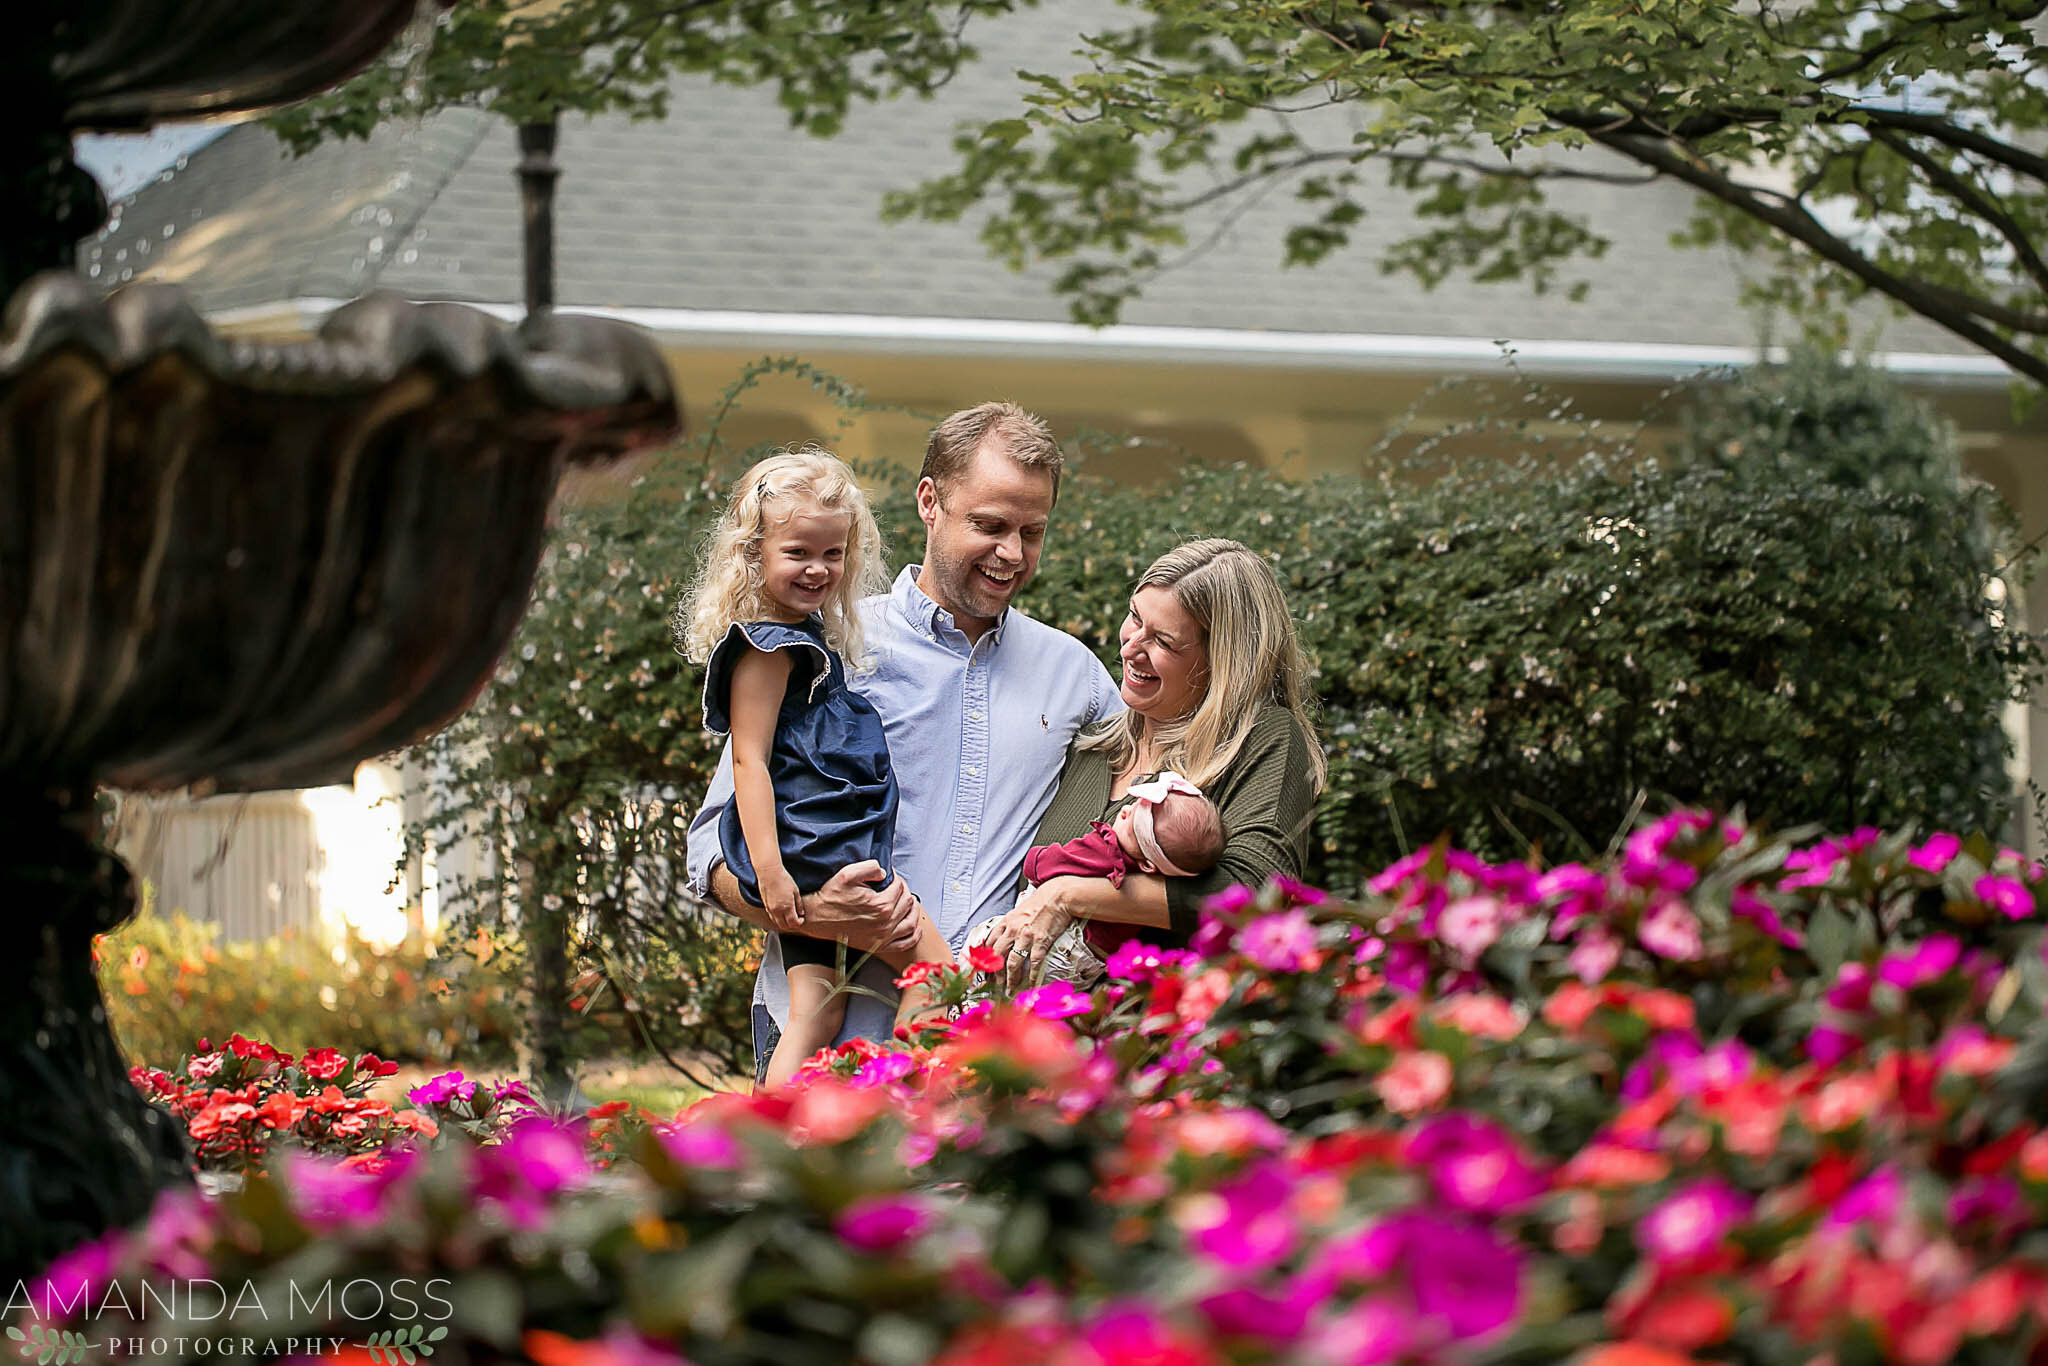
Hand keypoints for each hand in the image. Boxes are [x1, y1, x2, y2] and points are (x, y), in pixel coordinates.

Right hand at [757, 865, 802, 932]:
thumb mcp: (795, 891)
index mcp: (787, 907)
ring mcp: (770, 909)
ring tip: (789, 917)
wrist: (769, 873)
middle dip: (792, 925)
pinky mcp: (765, 906)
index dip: (799, 923)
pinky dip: (777, 918)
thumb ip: (799, 904)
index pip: (793, 923)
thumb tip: (801, 913)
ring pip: (777, 923)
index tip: (802, 919)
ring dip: (784, 923)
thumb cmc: (783, 879)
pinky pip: (772, 917)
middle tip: (796, 920)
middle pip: (784, 926)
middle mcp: (777, 910)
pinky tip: (781, 913)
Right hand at [802, 860, 920, 957]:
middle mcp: (885, 923)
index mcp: (881, 905)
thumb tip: (885, 872)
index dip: (896, 878)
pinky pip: (905, 943)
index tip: (889, 876)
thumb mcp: (847, 874)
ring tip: (908, 902)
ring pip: (911, 922)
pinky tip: (914, 926)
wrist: (815, 918)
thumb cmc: (830, 897)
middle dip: (903, 891)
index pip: (900, 887)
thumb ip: (870, 867)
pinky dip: (913, 935)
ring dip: (913, 910)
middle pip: (907, 902)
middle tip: (895, 886)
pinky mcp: (878, 946)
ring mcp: (883, 937)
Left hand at [983, 882, 1077, 991]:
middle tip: (995, 985)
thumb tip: (1004, 936)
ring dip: (1010, 979)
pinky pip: (1034, 962)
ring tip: (1010, 990)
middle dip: (994, 973)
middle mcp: (1012, 930)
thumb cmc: (1041, 902)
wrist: (1058, 897)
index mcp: (1006, 922)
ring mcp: (1026, 936)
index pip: (989, 943)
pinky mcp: (1040, 941)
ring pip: (1012, 962)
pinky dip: (1032, 976)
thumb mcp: (1019, 910)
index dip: (985, 958)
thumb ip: (1010, 924)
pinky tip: (1031, 985)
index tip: (985, 969)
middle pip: (997, 956)